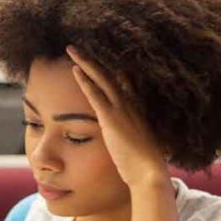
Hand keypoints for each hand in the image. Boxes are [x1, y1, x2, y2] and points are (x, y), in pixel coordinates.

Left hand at [67, 46, 168, 188]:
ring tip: (72, 50)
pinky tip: (75, 70)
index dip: (112, 66)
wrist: (149, 173)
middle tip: (79, 47)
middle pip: (111, 73)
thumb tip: (131, 134)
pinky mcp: (111, 119)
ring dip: (86, 63)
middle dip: (95, 58)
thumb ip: (134, 132)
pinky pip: (96, 95)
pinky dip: (86, 81)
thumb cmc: (143, 162)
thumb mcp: (140, 141)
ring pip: (102, 79)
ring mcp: (122, 109)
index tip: (100, 54)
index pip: (124, 80)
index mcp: (138, 107)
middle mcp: (131, 103)